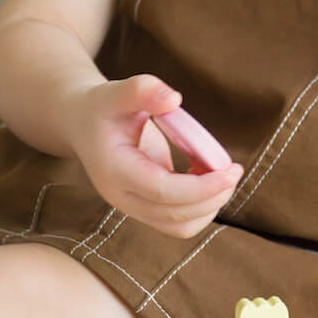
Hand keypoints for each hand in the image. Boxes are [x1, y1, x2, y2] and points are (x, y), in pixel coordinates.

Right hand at [67, 74, 242, 238]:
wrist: (82, 123)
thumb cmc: (102, 106)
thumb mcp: (116, 91)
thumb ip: (143, 90)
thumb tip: (174, 99)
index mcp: (114, 171)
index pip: (162, 192)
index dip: (200, 187)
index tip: (230, 171)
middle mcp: (121, 197)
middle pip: (174, 216)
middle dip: (212, 197)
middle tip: (235, 169)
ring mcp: (132, 207)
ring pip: (179, 227)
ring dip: (209, 206)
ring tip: (222, 172)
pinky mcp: (145, 208)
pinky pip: (179, 221)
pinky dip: (201, 206)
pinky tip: (206, 175)